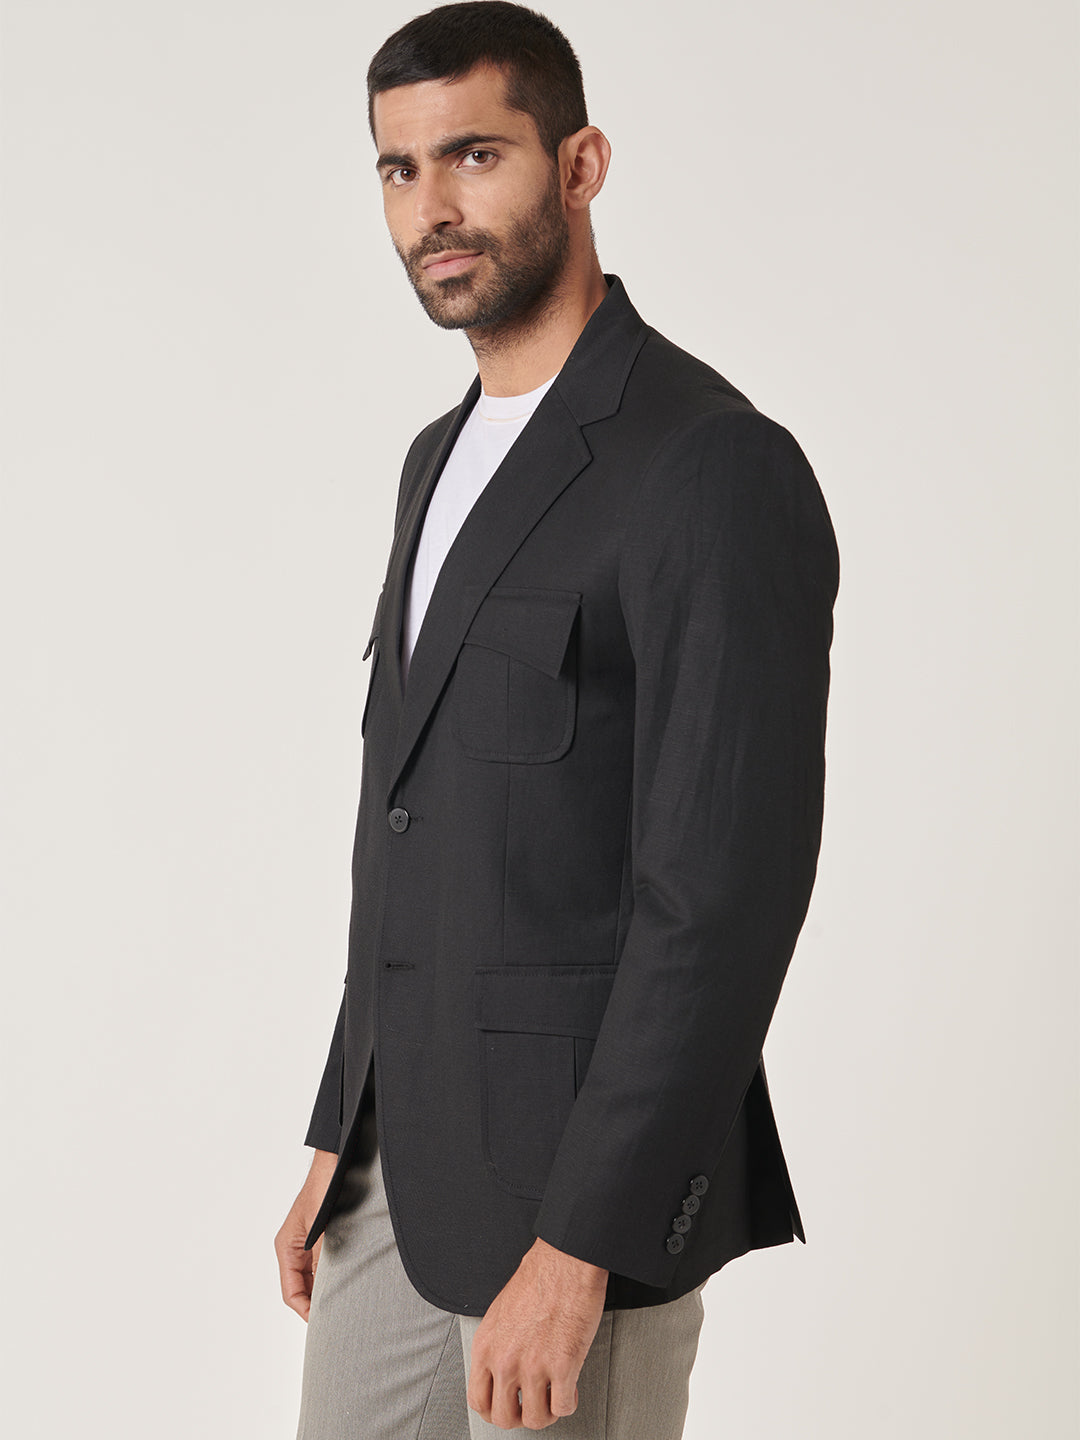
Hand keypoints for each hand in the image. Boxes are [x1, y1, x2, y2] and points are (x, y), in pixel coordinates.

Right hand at [274, 1149, 337, 1321]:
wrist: (338, 1158)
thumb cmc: (324, 1186)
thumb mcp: (321, 1226)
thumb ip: (322, 1256)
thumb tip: (329, 1287)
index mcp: (287, 1246)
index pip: (290, 1291)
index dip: (305, 1310)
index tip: (322, 1323)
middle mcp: (297, 1247)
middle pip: (303, 1287)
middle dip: (317, 1303)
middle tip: (338, 1319)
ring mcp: (311, 1241)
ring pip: (316, 1277)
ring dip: (328, 1288)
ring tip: (347, 1302)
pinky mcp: (326, 1235)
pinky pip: (327, 1262)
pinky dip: (336, 1273)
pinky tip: (353, 1279)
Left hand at [467, 1237, 607, 1429]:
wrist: (565, 1260)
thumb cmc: (538, 1278)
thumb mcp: (500, 1313)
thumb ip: (497, 1346)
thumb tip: (501, 1371)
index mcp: (485, 1345)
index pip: (478, 1400)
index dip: (494, 1410)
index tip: (507, 1406)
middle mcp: (505, 1360)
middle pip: (504, 1418)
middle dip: (521, 1415)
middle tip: (532, 1404)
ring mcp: (533, 1365)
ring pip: (535, 1419)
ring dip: (547, 1412)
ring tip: (553, 1395)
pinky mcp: (562, 1365)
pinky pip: (562, 1408)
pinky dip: (568, 1403)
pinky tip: (570, 1387)